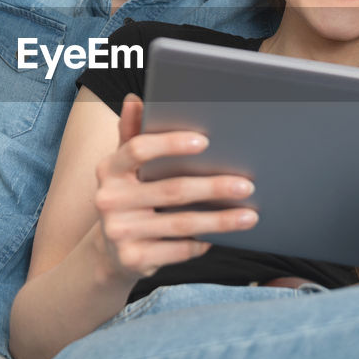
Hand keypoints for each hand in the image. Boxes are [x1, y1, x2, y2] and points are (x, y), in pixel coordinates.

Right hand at [91, 94, 256, 281]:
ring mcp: (120, 232)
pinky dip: (202, 243)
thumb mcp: (125, 167)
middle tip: (246, 185)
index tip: (204, 141)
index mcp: (109, 169)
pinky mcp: (134, 259)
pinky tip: (221, 237)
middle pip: (171, 190)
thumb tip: (136, 99)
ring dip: (220, 220)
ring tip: (250, 215)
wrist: (110, 252)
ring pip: (181, 224)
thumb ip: (132, 134)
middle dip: (213, 187)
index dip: (171, 144)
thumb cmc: (129, 197)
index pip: (138, 150)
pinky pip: (179, 250)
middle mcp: (109, 200)